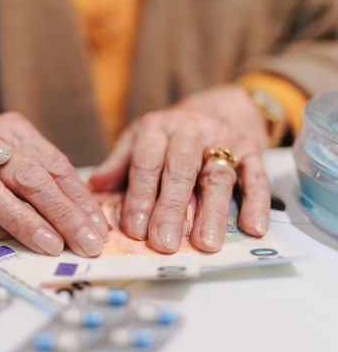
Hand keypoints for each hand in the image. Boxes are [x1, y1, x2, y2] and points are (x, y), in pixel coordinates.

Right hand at [0, 109, 108, 256]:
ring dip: (22, 220)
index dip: (79, 199)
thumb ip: (39, 171)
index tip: (98, 228)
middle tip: (86, 243)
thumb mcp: (12, 145)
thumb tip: (78, 214)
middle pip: (28, 177)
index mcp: (13, 132)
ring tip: (51, 246)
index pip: (54, 165)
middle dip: (62, 213)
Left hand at [89, 86, 271, 253]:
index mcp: (157, 128)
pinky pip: (256, 176)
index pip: (146, 164)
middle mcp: (190, 131)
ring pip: (217, 177)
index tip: (134, 229)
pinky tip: (253, 227)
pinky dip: (256, 202)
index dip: (139, 196)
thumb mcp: (138, 141)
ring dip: (213, 212)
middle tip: (163, 243)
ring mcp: (223, 139)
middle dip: (170, 209)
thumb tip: (95, 187)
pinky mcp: (251, 150)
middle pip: (180, 172)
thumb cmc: (168, 137)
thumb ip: (119, 164)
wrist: (216, 107)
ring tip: (207, 244)